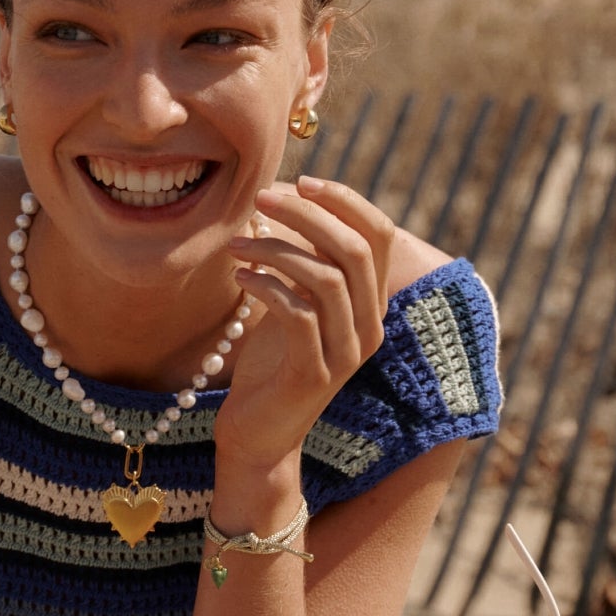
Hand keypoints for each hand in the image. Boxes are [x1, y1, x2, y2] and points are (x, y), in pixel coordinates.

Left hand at [214, 175, 395, 476]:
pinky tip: (239, 276)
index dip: (345, 200)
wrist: (258, 435)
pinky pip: (299, 314)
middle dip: (307, 214)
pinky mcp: (315, 374)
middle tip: (260, 197)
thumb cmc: (271, 361)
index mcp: (371, 302)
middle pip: (355, 249)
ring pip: (326, 278)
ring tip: (236, 242)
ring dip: (276, 248)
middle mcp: (370, 326)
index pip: (379, 234)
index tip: (300, 180)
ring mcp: (346, 352)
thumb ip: (297, 258)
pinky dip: (267, 285)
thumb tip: (277, 198)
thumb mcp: (291, 300)